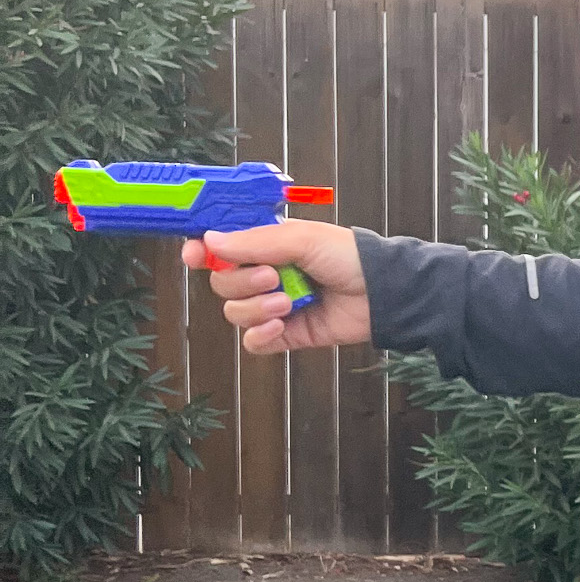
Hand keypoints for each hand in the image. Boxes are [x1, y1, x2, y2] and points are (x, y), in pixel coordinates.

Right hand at [180, 221, 369, 354]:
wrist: (383, 294)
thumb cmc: (348, 258)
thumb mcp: (301, 239)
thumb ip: (254, 242)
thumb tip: (209, 241)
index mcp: (264, 244)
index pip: (218, 248)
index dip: (200, 252)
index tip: (195, 257)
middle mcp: (264, 274)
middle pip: (221, 283)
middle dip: (240, 282)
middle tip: (273, 277)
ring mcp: (274, 306)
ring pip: (234, 312)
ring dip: (254, 308)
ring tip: (287, 303)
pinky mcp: (287, 334)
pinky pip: (253, 342)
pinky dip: (260, 336)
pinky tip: (280, 326)